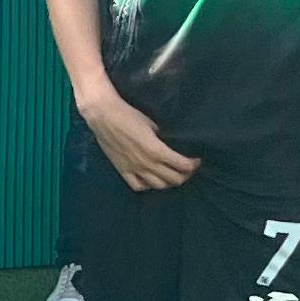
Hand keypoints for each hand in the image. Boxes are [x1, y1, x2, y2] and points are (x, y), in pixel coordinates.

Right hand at [81, 93, 198, 192]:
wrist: (103, 115)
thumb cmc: (129, 115)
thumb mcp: (152, 124)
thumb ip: (163, 139)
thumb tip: (173, 145)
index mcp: (157, 150)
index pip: (182, 165)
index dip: (193, 164)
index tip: (196, 160)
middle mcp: (147, 163)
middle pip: (174, 179)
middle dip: (185, 175)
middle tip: (187, 168)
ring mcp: (134, 169)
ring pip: (158, 186)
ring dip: (169, 182)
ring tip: (171, 175)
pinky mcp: (122, 170)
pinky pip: (138, 186)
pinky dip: (148, 185)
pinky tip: (151, 179)